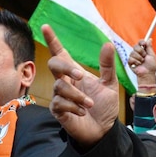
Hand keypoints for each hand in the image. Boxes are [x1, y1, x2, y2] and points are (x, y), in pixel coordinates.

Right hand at [43, 24, 118, 147]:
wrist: (103, 130)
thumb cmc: (104, 107)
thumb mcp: (109, 84)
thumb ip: (107, 65)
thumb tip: (108, 43)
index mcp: (75, 73)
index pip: (60, 53)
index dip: (52, 40)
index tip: (45, 26)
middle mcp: (64, 82)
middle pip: (53, 65)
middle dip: (66, 68)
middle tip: (81, 75)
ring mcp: (59, 96)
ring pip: (59, 87)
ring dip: (78, 95)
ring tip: (90, 105)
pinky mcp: (57, 111)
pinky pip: (59, 103)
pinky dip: (74, 107)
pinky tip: (83, 113)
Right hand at [128, 39, 155, 87]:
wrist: (147, 74)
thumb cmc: (151, 66)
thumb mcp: (152, 55)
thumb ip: (149, 47)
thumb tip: (150, 39)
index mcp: (143, 50)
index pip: (140, 42)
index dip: (141, 42)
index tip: (144, 44)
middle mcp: (138, 53)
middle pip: (135, 46)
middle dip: (141, 51)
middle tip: (144, 56)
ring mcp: (133, 57)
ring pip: (133, 53)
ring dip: (139, 58)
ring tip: (142, 62)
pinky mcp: (130, 62)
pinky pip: (130, 59)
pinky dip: (136, 62)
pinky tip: (138, 65)